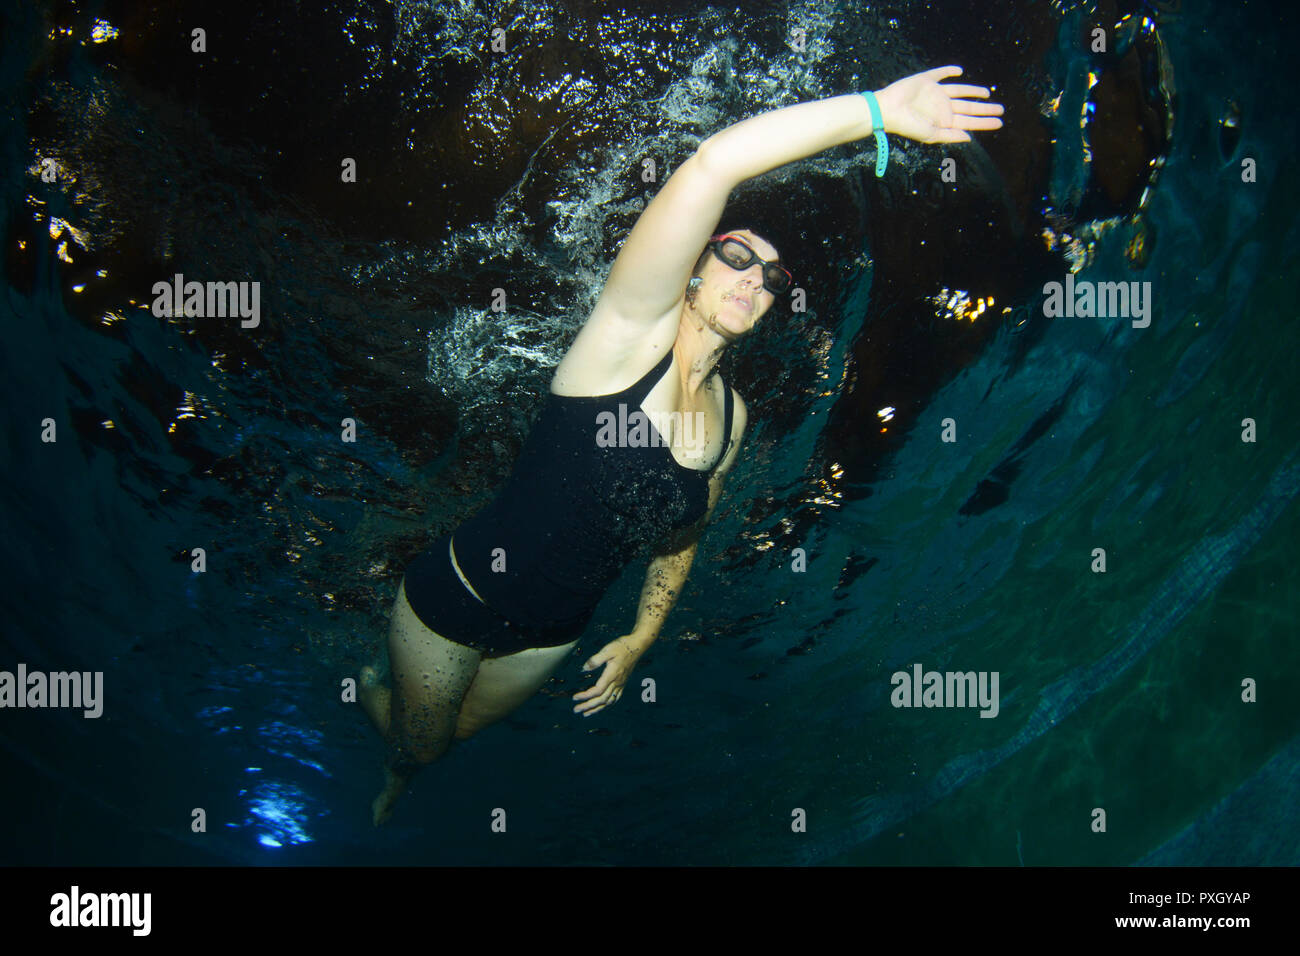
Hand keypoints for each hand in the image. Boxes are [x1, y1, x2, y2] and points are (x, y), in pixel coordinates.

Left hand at [572, 635, 646, 716]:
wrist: (637, 646)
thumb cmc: (622, 646)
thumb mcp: (607, 650)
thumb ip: (595, 660)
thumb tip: (584, 668)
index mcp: (612, 675)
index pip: (597, 690)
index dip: (585, 696)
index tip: (575, 697)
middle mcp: (617, 682)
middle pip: (602, 699)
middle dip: (588, 706)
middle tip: (576, 710)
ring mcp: (621, 684)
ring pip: (609, 702)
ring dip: (596, 709)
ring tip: (586, 713)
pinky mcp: (623, 684)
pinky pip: (615, 699)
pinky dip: (607, 705)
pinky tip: (601, 707)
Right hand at [874, 65, 1003, 144]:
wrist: (887, 110)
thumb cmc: (907, 125)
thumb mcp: (931, 135)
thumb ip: (950, 136)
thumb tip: (970, 138)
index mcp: (943, 121)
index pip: (968, 122)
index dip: (984, 122)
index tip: (999, 122)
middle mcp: (942, 107)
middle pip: (968, 108)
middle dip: (984, 109)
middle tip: (1001, 109)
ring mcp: (935, 93)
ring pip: (960, 91)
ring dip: (973, 91)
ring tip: (987, 93)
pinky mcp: (926, 80)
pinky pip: (941, 73)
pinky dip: (950, 71)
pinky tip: (959, 71)